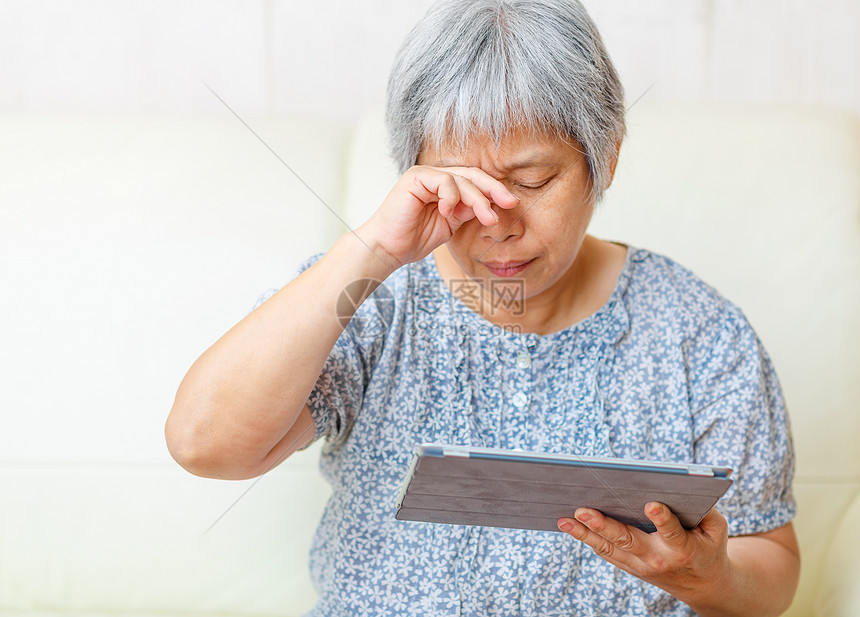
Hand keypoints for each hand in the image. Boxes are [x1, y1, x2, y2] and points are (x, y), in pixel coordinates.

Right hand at [357, 165, 518, 267]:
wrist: (389, 248)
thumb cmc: (414, 239)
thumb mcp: (450, 224)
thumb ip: (466, 211)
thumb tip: (490, 204)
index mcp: (444, 187)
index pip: (474, 182)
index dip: (494, 191)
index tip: (511, 205)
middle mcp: (435, 177)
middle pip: (472, 175)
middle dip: (494, 189)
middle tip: (509, 203)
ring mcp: (425, 175)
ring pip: (462, 179)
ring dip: (478, 199)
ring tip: (487, 218)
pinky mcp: (415, 177)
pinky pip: (444, 181)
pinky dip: (452, 197)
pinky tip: (448, 213)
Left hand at [558, 503, 730, 606]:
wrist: (702, 585)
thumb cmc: (708, 547)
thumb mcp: (716, 529)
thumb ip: (705, 509)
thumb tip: (685, 486)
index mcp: (683, 548)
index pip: (672, 532)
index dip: (662, 519)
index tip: (652, 505)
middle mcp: (658, 559)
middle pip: (628, 541)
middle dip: (605, 525)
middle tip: (584, 510)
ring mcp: (640, 565)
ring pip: (609, 547)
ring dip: (584, 533)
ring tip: (564, 518)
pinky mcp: (629, 566)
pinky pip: (604, 551)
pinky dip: (585, 538)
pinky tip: (568, 524)